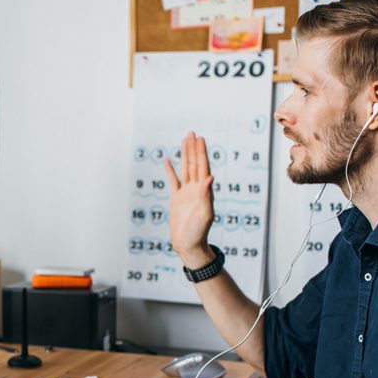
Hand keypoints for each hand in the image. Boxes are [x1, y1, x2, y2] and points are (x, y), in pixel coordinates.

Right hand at [165, 132, 215, 264]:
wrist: (188, 244)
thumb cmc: (199, 232)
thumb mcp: (205, 213)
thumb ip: (206, 195)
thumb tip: (210, 177)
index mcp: (204, 191)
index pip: (203, 167)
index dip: (201, 153)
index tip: (200, 139)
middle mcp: (196, 189)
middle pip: (195, 164)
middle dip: (193, 149)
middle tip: (192, 133)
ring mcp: (186, 193)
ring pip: (185, 169)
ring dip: (185, 155)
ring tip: (184, 141)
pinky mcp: (177, 199)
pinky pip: (173, 181)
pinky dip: (170, 170)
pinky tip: (168, 161)